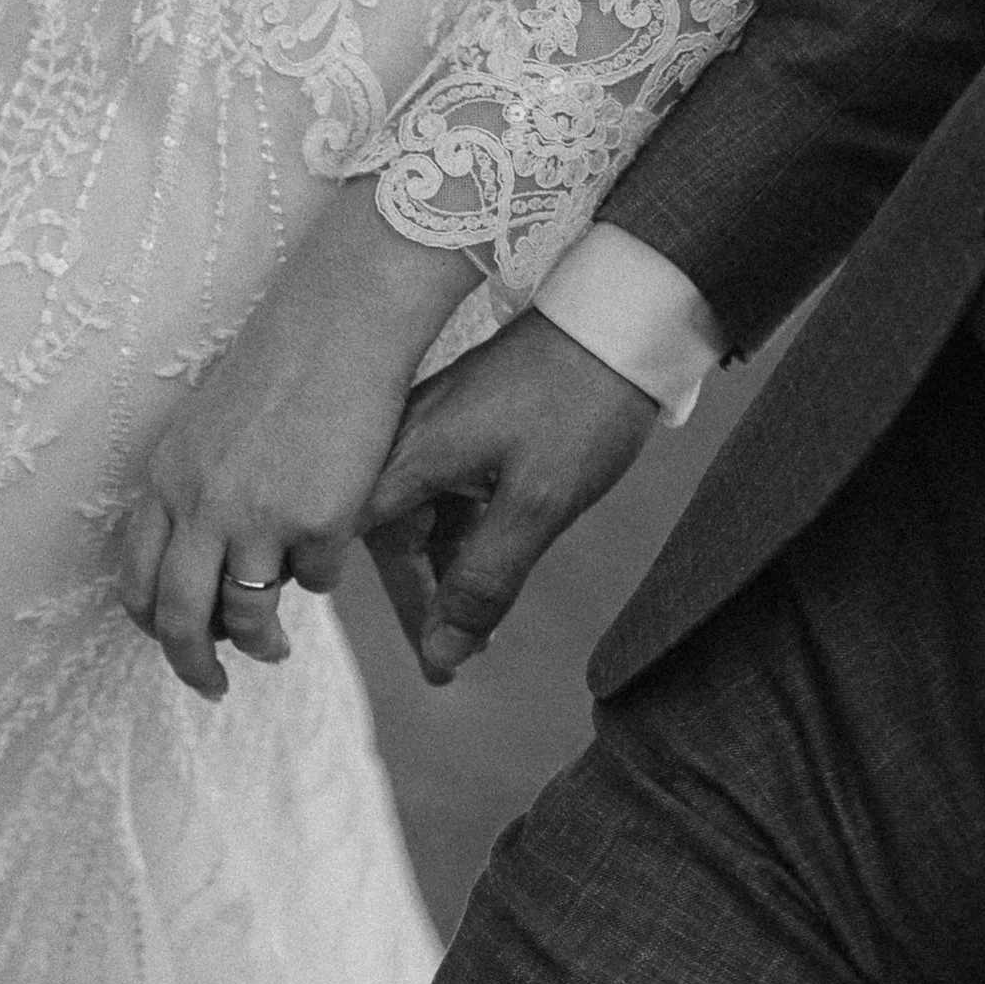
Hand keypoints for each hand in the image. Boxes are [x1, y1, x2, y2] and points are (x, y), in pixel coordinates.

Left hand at [115, 185, 477, 697]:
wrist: (339, 322)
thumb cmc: (280, 367)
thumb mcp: (208, 427)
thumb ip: (195, 488)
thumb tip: (205, 562)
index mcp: (166, 478)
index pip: (137, 577)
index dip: (150, 623)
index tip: (172, 642)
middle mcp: (200, 502)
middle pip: (178, 617)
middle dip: (190, 665)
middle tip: (210, 686)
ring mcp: (257, 514)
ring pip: (246, 614)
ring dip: (260, 643)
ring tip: (275, 650)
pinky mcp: (317, 519)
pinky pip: (316, 579)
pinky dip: (321, 580)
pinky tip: (327, 562)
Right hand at [360, 310, 659, 684]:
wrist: (618, 314)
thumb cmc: (578, 404)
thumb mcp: (536, 504)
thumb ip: (484, 581)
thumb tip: (443, 652)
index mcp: (406, 457)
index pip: (366, 551)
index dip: (400, 609)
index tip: (429, 662)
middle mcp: (404, 443)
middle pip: (391, 543)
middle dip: (422, 607)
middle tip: (448, 669)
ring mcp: (432, 434)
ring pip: (421, 524)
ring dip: (444, 579)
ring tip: (475, 638)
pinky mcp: (461, 428)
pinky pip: (445, 499)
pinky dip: (461, 543)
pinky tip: (486, 578)